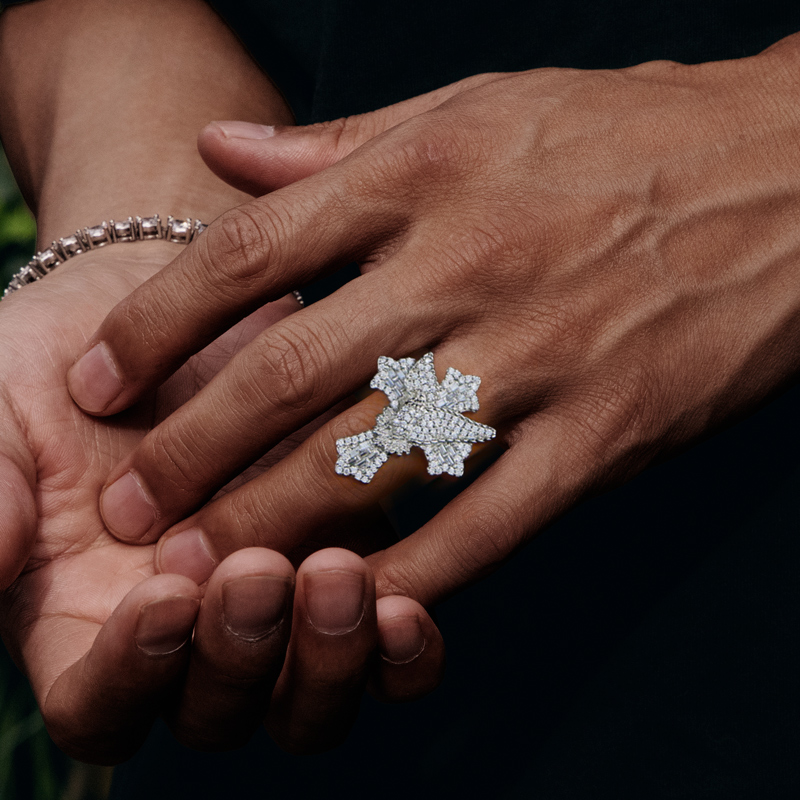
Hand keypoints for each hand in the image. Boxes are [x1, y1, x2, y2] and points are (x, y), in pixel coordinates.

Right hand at [0, 252, 442, 760]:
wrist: (164, 311)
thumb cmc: (61, 372)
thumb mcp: (0, 421)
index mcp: (89, 621)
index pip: (101, 703)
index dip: (130, 673)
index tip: (160, 594)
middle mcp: (188, 633)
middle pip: (219, 709)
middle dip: (242, 655)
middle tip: (257, 570)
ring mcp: (274, 603)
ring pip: (308, 693)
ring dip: (329, 658)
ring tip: (338, 574)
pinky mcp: (344, 559)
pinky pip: (381, 644)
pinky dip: (399, 650)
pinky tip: (408, 610)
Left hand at [66, 35, 799, 607]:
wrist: (783, 177)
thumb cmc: (620, 137)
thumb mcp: (471, 106)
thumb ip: (336, 144)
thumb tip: (220, 151)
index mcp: (422, 174)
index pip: (244, 255)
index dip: (152, 327)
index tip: (97, 385)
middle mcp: (467, 264)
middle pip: (285, 374)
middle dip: (189, 452)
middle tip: (128, 511)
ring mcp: (539, 355)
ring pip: (373, 459)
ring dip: (272, 525)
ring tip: (201, 569)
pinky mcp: (607, 431)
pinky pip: (487, 520)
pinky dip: (412, 571)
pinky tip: (347, 600)